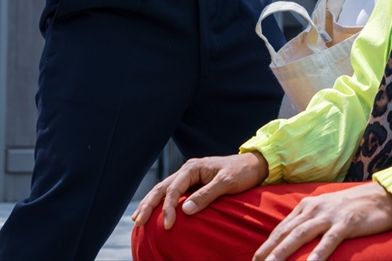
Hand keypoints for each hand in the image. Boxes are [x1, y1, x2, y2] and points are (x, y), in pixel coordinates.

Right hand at [132, 152, 267, 229]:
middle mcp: (188, 170)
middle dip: (149, 204)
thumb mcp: (226, 183)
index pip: (174, 188)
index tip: (168, 225)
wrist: (254, 165)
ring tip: (137, 218)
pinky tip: (154, 212)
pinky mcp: (193, 183)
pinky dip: (161, 202)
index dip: (168, 207)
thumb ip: (206, 195)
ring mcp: (190, 176)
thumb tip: (185, 211)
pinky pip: (173, 193)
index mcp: (193, 167)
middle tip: (137, 221)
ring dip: (151, 203)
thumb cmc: (241, 173)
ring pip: (164, 189)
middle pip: (162, 187)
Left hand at [253, 182, 391, 260]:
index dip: (267, 244)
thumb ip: (309, 222)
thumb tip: (293, 239)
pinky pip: (328, 241)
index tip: (255, 259)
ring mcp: (329, 216)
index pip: (281, 228)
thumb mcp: (326, 210)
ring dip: (283, 252)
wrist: (382, 197)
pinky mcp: (346, 224)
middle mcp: (313, 209)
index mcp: (306, 206)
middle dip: (268, 251)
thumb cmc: (353, 207)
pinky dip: (317, 254)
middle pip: (286, 233)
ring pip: (300, 236)